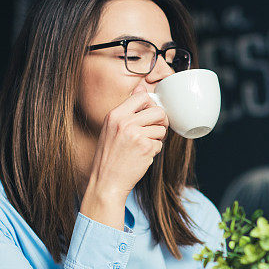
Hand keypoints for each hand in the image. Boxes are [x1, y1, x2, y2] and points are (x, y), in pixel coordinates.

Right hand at [81, 86, 168, 228]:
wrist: (106, 181)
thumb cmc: (110, 155)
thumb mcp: (111, 128)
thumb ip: (127, 110)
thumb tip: (142, 87)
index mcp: (115, 115)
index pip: (142, 96)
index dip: (151, 105)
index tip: (149, 116)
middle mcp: (125, 122)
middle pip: (158, 111)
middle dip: (161, 122)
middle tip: (155, 131)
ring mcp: (136, 134)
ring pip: (161, 129)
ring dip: (157, 139)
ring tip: (143, 146)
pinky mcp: (145, 148)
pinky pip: (160, 144)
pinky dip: (154, 151)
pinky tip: (141, 156)